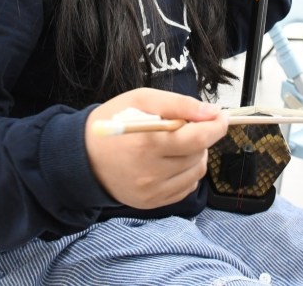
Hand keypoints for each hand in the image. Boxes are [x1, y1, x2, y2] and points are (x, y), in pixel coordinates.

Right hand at [85, 88, 227, 208]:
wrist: (83, 156)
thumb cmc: (114, 121)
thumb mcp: (142, 99)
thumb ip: (179, 104)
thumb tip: (211, 112)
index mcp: (147, 143)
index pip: (198, 138)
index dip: (216, 126)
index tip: (220, 116)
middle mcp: (150, 172)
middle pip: (199, 155)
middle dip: (201, 137)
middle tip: (186, 127)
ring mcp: (151, 192)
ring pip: (196, 173)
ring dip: (195, 155)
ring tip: (177, 144)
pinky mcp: (151, 203)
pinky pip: (186, 188)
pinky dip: (186, 172)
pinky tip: (170, 161)